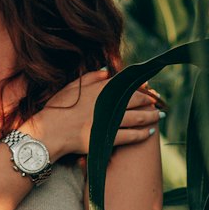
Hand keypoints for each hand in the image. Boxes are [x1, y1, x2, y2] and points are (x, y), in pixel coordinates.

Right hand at [29, 70, 163, 160]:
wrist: (49, 132)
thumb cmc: (58, 108)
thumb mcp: (71, 87)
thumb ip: (90, 77)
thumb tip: (107, 70)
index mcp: (98, 89)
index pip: (125, 84)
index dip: (139, 86)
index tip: (148, 87)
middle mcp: (106, 103)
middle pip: (135, 100)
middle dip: (150, 100)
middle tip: (159, 102)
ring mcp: (107, 121)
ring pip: (136, 117)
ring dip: (150, 116)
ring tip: (159, 116)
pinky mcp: (106, 138)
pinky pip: (129, 136)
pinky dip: (141, 134)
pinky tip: (149, 132)